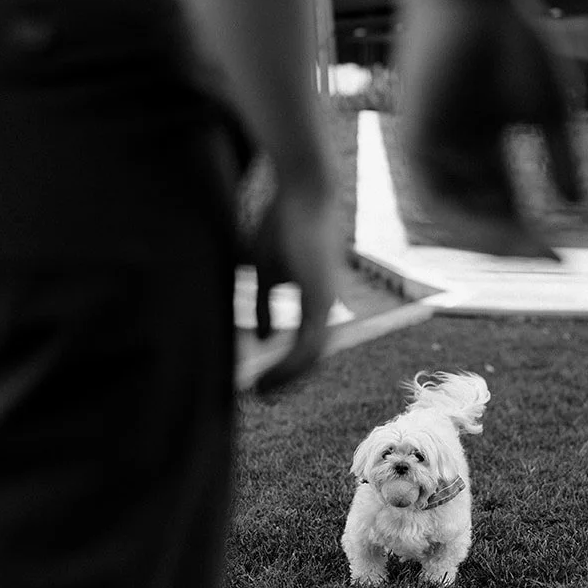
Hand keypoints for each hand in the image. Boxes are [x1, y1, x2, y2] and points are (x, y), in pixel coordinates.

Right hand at [252, 180, 340, 394]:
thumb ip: (266, 305)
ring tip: (261, 392)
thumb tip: (266, 340)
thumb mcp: (267, 271)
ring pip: (312, 358)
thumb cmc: (283, 223)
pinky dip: (288, 365)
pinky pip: (307, 345)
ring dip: (287, 379)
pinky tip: (267, 374)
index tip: (263, 383)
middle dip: (287, 382)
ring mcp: (326, 302)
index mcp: (316, 300)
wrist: (302, 190)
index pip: (306, 346)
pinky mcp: (320, 298)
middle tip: (262, 397)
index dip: (287, 369)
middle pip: (312, 359)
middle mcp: (326, 305)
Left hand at [396, 0, 580, 259]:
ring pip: (460, 216)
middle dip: (516, 245)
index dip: (534, 236)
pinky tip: (498, 230)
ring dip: (493, 239)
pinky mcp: (415, 143)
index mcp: (487, 147)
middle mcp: (458, 156)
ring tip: (528, 251)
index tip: (566, 261)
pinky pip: (437, 199)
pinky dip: (466, 219)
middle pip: (485, 218)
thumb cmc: (511, 39)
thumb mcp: (547, 111)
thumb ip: (559, 159)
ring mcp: (436, 151)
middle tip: (549, 263)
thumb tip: (576, 205)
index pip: (509, 206)